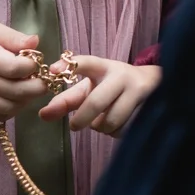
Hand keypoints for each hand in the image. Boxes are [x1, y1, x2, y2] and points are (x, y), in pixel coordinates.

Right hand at [0, 24, 47, 120]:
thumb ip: (12, 37)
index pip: (14, 68)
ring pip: (9, 107)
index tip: (35, 61)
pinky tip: (16, 98)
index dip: (31, 67)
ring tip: (30, 89)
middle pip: (15, 91)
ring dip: (26, 100)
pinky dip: (13, 109)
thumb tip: (36, 41)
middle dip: (37, 88)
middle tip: (43, 80)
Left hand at [38, 56, 161, 135]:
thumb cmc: (111, 87)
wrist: (151, 85)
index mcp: (103, 67)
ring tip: (103, 121)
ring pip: (110, 121)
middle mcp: (121, 76)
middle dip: (81, 118)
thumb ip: (67, 101)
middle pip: (96, 102)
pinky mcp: (149, 107)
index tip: (53, 70)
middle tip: (74, 126)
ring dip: (101, 127)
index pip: (87, 62)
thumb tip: (43, 115)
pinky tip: (119, 123)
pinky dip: (115, 132)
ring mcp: (137, 91)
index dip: (70, 65)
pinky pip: (123, 130)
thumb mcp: (91, 88)